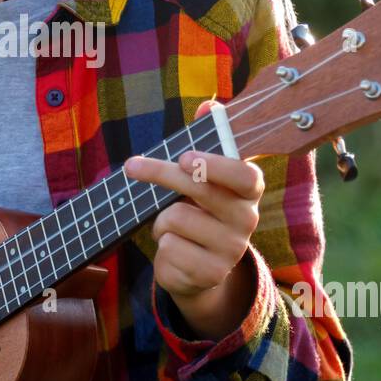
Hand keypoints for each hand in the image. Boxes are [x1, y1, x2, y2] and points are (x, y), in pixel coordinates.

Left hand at [122, 99, 264, 302]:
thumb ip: (207, 140)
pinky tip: (175, 249)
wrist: (201, 270)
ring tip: (172, 227)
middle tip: (131, 166)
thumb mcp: (203, 178)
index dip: (215, 165)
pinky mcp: (210, 274)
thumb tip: (210, 106)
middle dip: (160, 174)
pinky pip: (169, 247)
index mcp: (249, 193)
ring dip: (162, 221)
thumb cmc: (200, 211)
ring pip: (176, 219)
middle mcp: (248, 221)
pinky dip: (162, 245)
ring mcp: (231, 250)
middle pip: (200, 190)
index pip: (245, 176)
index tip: (184, 157)